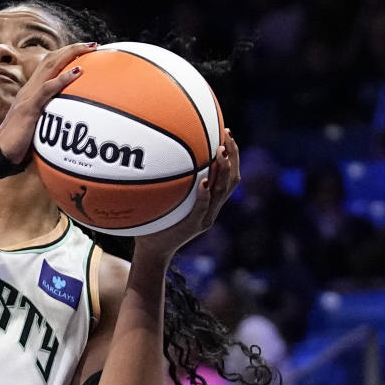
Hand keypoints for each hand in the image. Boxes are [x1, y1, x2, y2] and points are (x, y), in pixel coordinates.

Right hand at [0, 42, 94, 163]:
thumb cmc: (17, 146)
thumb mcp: (38, 129)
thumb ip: (50, 122)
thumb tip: (68, 129)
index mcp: (31, 92)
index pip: (48, 65)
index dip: (65, 55)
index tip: (85, 52)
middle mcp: (29, 89)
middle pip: (51, 59)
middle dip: (72, 49)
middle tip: (93, 45)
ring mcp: (28, 96)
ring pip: (50, 66)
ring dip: (71, 54)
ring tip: (90, 48)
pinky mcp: (29, 107)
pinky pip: (48, 89)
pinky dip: (63, 78)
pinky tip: (77, 71)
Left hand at [135, 131, 239, 263]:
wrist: (152, 252)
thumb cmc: (154, 223)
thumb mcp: (164, 199)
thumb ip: (169, 181)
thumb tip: (156, 152)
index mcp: (210, 202)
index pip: (229, 175)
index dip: (232, 154)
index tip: (226, 132)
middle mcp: (212, 209)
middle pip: (232, 180)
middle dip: (233, 156)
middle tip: (227, 135)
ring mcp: (205, 218)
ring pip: (223, 192)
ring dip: (223, 170)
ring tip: (220, 153)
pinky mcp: (194, 227)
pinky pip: (203, 208)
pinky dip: (204, 195)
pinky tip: (203, 182)